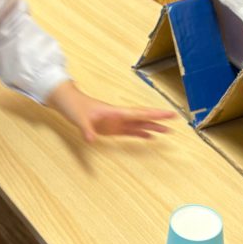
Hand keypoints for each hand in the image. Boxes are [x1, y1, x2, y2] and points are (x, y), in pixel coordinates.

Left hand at [46, 81, 175, 142]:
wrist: (67, 103)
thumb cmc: (75, 107)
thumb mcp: (79, 119)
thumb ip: (86, 130)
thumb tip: (91, 140)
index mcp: (115, 112)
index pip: (139, 113)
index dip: (154, 114)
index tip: (169, 114)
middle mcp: (119, 116)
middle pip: (143, 118)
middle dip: (158, 119)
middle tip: (175, 121)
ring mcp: (116, 122)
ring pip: (139, 124)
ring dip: (152, 127)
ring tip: (167, 132)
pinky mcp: (111, 128)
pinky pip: (129, 131)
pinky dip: (140, 134)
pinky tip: (149, 137)